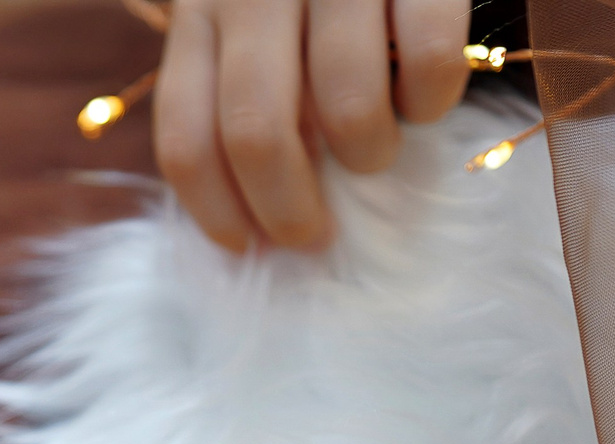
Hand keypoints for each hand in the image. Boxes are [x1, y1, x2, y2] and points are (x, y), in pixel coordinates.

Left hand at [154, 0, 472, 251]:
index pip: (185, 135)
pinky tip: (425, 101)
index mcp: (201, 7)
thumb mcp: (244, 13)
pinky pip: (427, 58)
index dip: (214, 211)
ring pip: (343, 105)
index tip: (246, 248)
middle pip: (256, 132)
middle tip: (314, 233)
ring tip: (374, 153)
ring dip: (364, 156)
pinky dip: (429, 102)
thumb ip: (231, 84)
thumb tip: (248, 210)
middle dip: (287, 208)